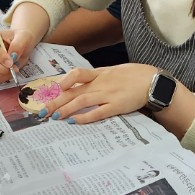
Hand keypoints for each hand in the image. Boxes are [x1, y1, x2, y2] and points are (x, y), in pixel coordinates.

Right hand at [0, 26, 38, 83]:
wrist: (22, 43)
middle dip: (1, 68)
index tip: (10, 62)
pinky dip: (4, 77)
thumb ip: (18, 45)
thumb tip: (13, 55)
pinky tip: (11, 71)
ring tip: (14, 68)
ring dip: (3, 73)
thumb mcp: (23, 37)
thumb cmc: (20, 37)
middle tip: (14, 67)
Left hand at [36, 64, 156, 125]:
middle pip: (73, 91)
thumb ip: (96, 78)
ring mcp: (108, 94)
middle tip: (42, 112)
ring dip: (66, 109)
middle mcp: (100, 83)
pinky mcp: (117, 106)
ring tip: (54, 117)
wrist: (152, 80)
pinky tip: (74, 122)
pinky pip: (98, 112)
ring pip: (82, 101)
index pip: (75, 75)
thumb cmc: (132, 76)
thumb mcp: (112, 72)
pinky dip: (85, 117)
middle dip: (55, 101)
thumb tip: (78, 85)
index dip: (61, 82)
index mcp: (99, 73)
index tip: (49, 91)